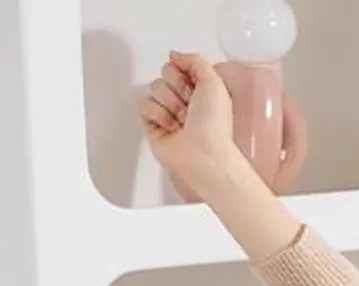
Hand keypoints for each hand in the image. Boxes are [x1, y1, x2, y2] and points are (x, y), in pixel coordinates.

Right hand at [138, 51, 240, 195]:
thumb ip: (195, 60)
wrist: (203, 156)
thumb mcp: (214, 82)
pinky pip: (143, 105)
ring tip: (182, 120)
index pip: (178, 65)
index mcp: (202, 90)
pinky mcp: (154, 125)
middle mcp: (186, 101)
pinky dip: (157, 114)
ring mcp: (169, 112)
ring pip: (154, 88)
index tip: (195, 88)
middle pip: (165, 74)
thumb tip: (174, 55)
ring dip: (169, 103)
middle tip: (189, 106)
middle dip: (176, 88)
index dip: (184, 74)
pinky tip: (170, 127)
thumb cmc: (213, 126)